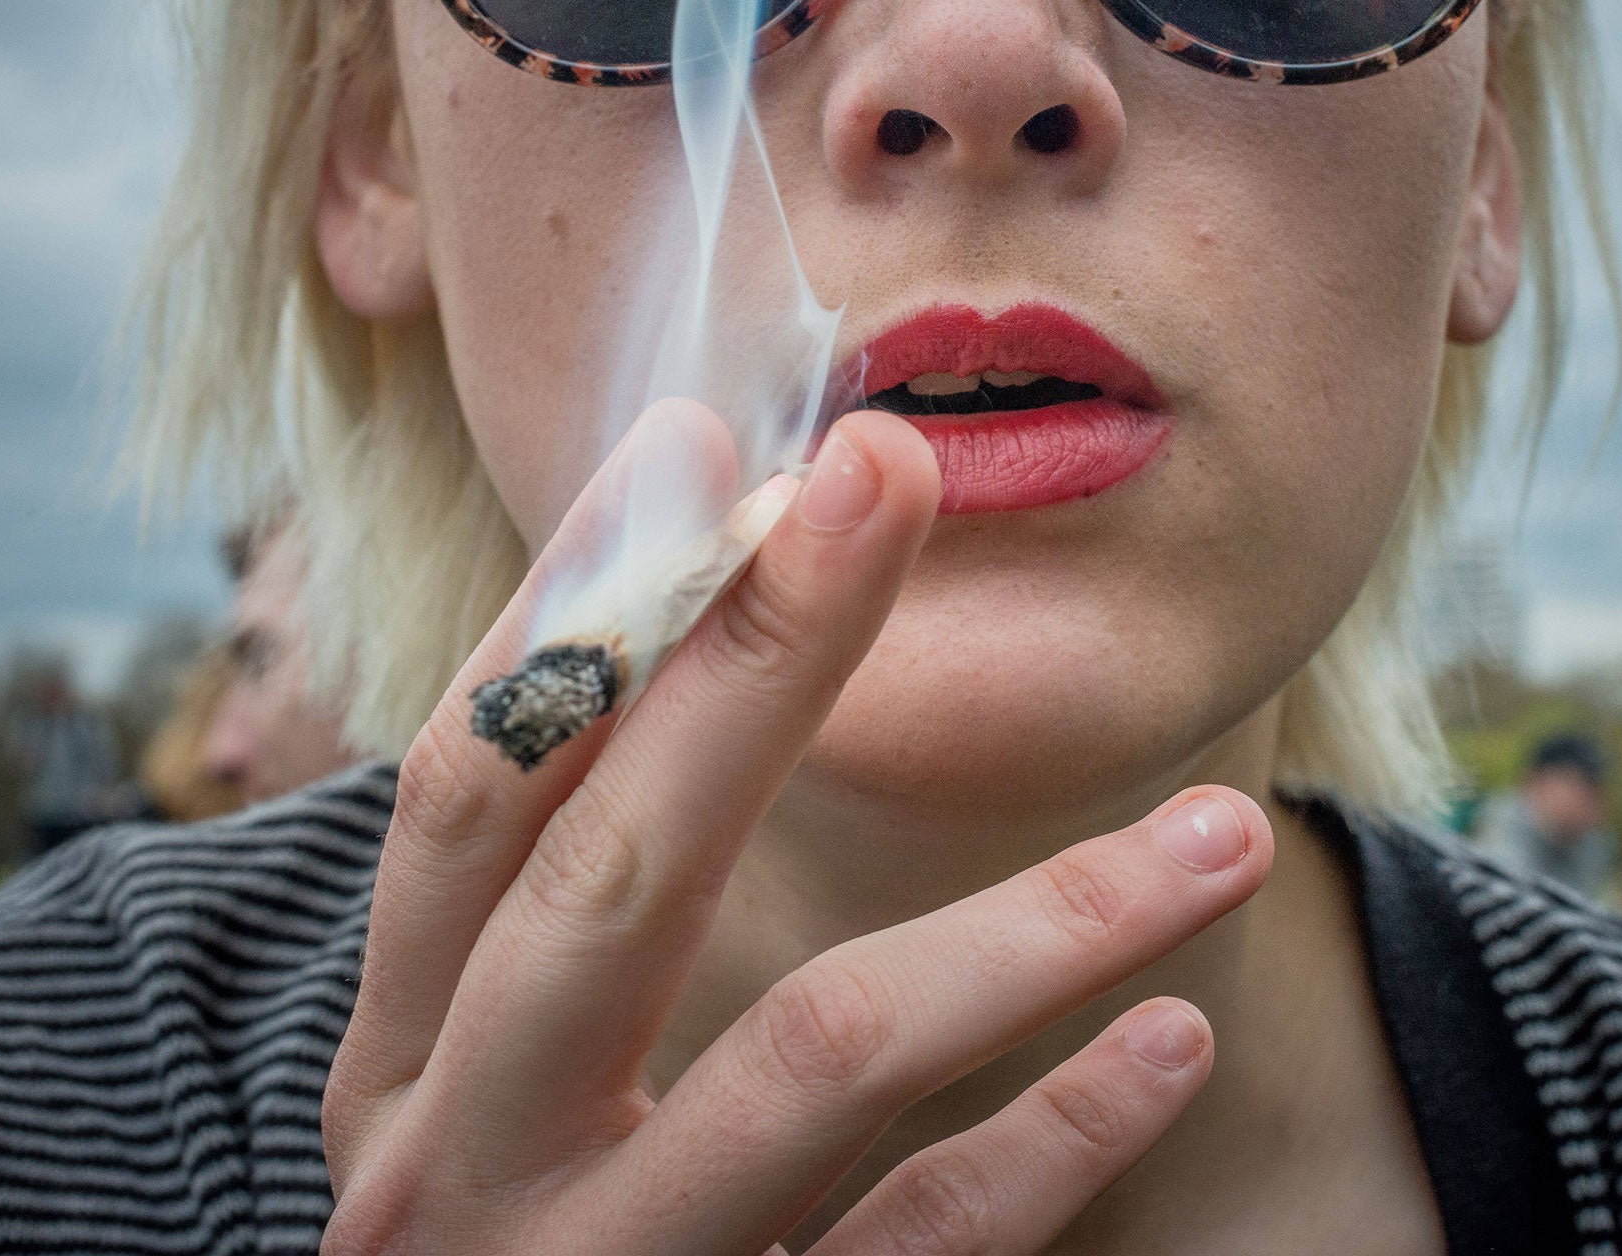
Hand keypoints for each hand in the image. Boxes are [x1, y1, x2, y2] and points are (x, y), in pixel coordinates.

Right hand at [320, 402, 1273, 1254]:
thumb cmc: (530, 1240)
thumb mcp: (498, 1073)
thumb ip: (575, 879)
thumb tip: (695, 562)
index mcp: (399, 1065)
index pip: (472, 791)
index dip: (578, 609)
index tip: (708, 445)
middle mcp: (459, 1177)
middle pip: (614, 879)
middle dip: (759, 658)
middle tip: (896, 476)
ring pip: (817, 1062)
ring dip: (1036, 919)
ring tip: (1222, 830)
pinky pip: (921, 1250)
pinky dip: (1058, 1140)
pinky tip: (1172, 1037)